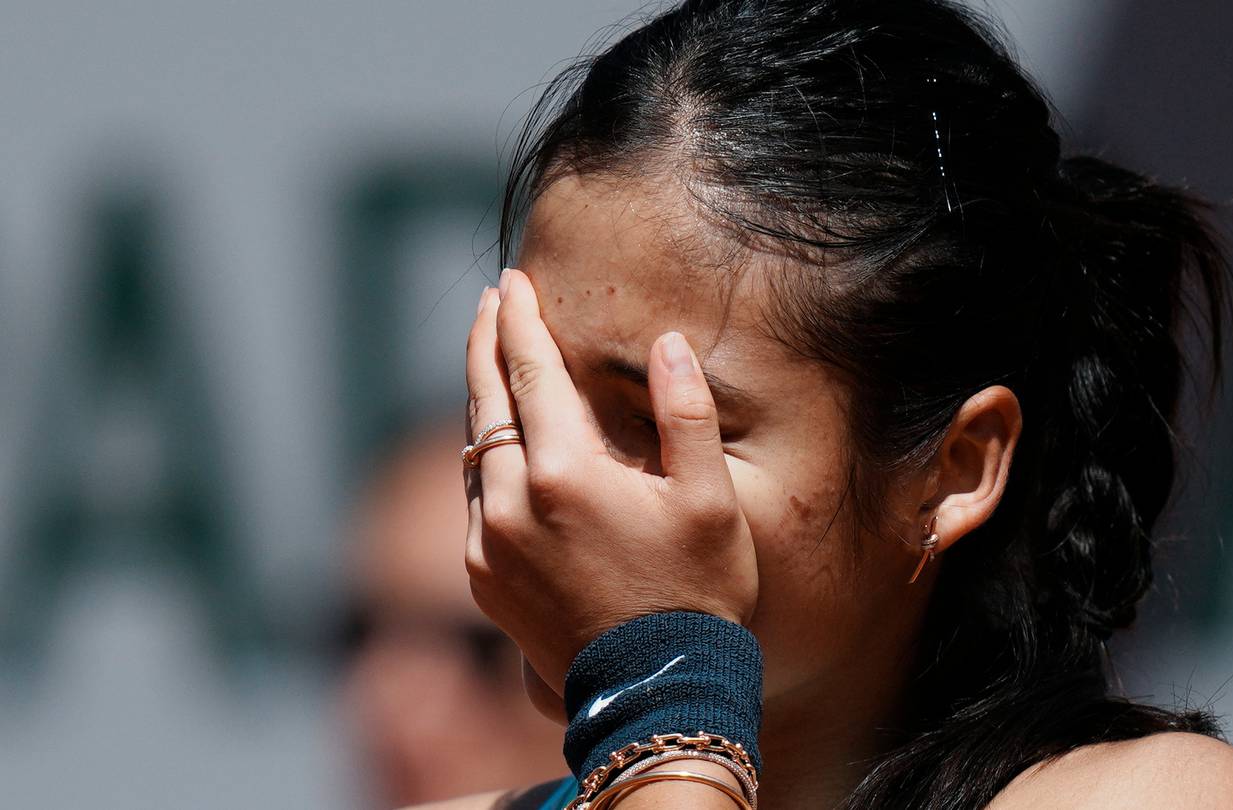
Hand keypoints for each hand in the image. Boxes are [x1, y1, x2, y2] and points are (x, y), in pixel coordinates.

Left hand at [463, 268, 758, 695]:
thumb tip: (667, 343)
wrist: (656, 693)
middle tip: (491, 303)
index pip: (529, 371)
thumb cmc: (697, 594)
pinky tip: (502, 447)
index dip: (520, 320)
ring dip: (484, 401)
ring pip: (475, 450)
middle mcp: (510, 503)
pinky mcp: (483, 578)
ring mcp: (487, 544)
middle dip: (487, 344)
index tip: (513, 281)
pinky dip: (486, 460)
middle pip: (486, 401)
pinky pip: (474, 499)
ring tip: (496, 366)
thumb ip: (685, 412)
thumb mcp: (711, 499)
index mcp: (565, 473)